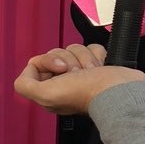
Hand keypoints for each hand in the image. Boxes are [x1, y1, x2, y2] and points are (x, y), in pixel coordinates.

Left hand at [14, 43, 144, 114]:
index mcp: (49, 91)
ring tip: (90, 73)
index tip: (61, 71)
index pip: (36, 63)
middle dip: (69, 60)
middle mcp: (63, 82)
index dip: (47, 62)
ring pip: (73, 49)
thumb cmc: (86, 93)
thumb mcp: (46, 95)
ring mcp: (80, 73)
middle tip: (77, 74)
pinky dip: (96, 55)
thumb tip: (28, 71)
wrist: (119, 90)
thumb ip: (26, 85)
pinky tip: (99, 68)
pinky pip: (90, 48)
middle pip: (55, 53)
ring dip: (84, 58)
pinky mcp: (96, 65)